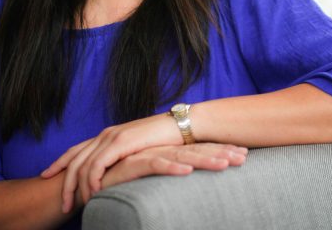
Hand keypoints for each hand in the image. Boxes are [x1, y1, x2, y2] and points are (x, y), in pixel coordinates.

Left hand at [41, 113, 183, 212]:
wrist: (181, 126)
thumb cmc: (165, 140)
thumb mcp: (138, 150)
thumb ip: (124, 158)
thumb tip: (117, 174)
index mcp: (108, 135)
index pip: (76, 150)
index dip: (59, 163)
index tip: (46, 176)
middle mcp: (106, 134)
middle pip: (74, 160)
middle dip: (64, 183)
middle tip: (63, 205)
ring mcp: (112, 137)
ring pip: (83, 166)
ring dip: (79, 188)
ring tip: (79, 206)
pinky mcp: (121, 143)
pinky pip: (98, 165)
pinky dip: (93, 181)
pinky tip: (94, 193)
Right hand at [101, 143, 247, 188]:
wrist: (87, 180)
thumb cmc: (120, 181)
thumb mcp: (151, 181)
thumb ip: (170, 176)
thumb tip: (191, 179)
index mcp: (167, 152)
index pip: (199, 150)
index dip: (220, 151)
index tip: (243, 156)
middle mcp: (159, 149)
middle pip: (196, 150)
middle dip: (221, 153)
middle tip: (243, 157)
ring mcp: (145, 153)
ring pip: (181, 156)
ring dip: (204, 159)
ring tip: (226, 164)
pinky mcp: (130, 162)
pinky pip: (154, 164)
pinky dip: (171, 167)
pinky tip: (187, 171)